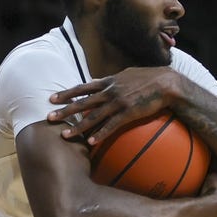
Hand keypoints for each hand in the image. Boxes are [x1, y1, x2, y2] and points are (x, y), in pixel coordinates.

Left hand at [47, 66, 179, 145]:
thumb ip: (112, 80)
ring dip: (78, 127)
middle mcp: (110, 91)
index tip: (52, 98)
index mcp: (108, 81)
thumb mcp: (127, 74)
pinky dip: (100, 134)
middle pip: (82, 102)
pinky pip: (111, 126)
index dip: (66, 93)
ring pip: (93, 116)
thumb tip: (100, 81)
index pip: (82, 87)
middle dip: (64, 111)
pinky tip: (90, 142)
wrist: (167, 83)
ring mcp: (118, 102)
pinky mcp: (128, 113)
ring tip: (65, 135)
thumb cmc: (149, 78)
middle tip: (49, 117)